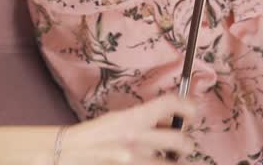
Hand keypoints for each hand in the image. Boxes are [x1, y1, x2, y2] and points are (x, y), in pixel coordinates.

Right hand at [49, 94, 196, 163]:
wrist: (70, 152)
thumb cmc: (95, 135)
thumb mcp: (120, 119)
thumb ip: (145, 119)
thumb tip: (169, 119)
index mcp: (133, 118)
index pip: (169, 104)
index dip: (187, 106)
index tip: (193, 112)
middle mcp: (137, 139)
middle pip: (180, 140)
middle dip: (186, 144)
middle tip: (184, 146)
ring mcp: (135, 159)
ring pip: (171, 163)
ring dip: (174, 161)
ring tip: (171, 159)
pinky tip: (158, 162)